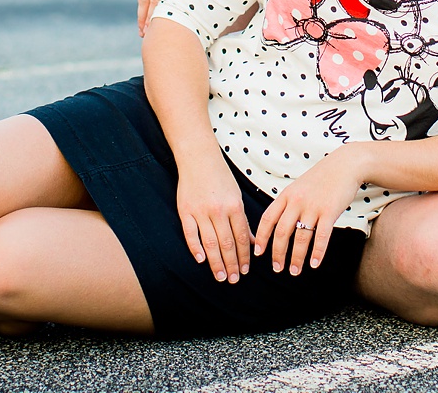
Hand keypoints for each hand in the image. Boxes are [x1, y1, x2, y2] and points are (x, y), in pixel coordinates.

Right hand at [176, 158, 252, 282]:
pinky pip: (190, 234)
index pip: (242, 237)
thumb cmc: (220, 177)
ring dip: (216, 263)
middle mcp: (219, 210)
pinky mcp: (185, 211)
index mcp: (235, 206)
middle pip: (227, 244)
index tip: (245, 270)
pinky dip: (196, 248)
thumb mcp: (236, 196)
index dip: (244, 256)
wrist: (198, 158)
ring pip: (210, 243)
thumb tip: (252, 242)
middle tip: (234, 280)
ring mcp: (200, 211)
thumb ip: (243, 220)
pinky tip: (201, 260)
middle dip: (232, 264)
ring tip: (221, 276)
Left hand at [253, 145, 366, 276]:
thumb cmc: (321, 178)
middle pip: (281, 232)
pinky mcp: (329, 211)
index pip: (268, 219)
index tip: (259, 253)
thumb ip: (288, 203)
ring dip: (296, 258)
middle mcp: (296, 201)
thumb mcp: (298, 187)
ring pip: (300, 238)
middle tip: (277, 268)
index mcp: (286, 195)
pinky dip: (317, 253)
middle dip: (277, 254)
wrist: (344, 165)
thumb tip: (277, 224)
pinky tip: (315, 264)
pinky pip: (321, 236)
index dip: (261, 238)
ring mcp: (312, 206)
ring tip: (294, 271)